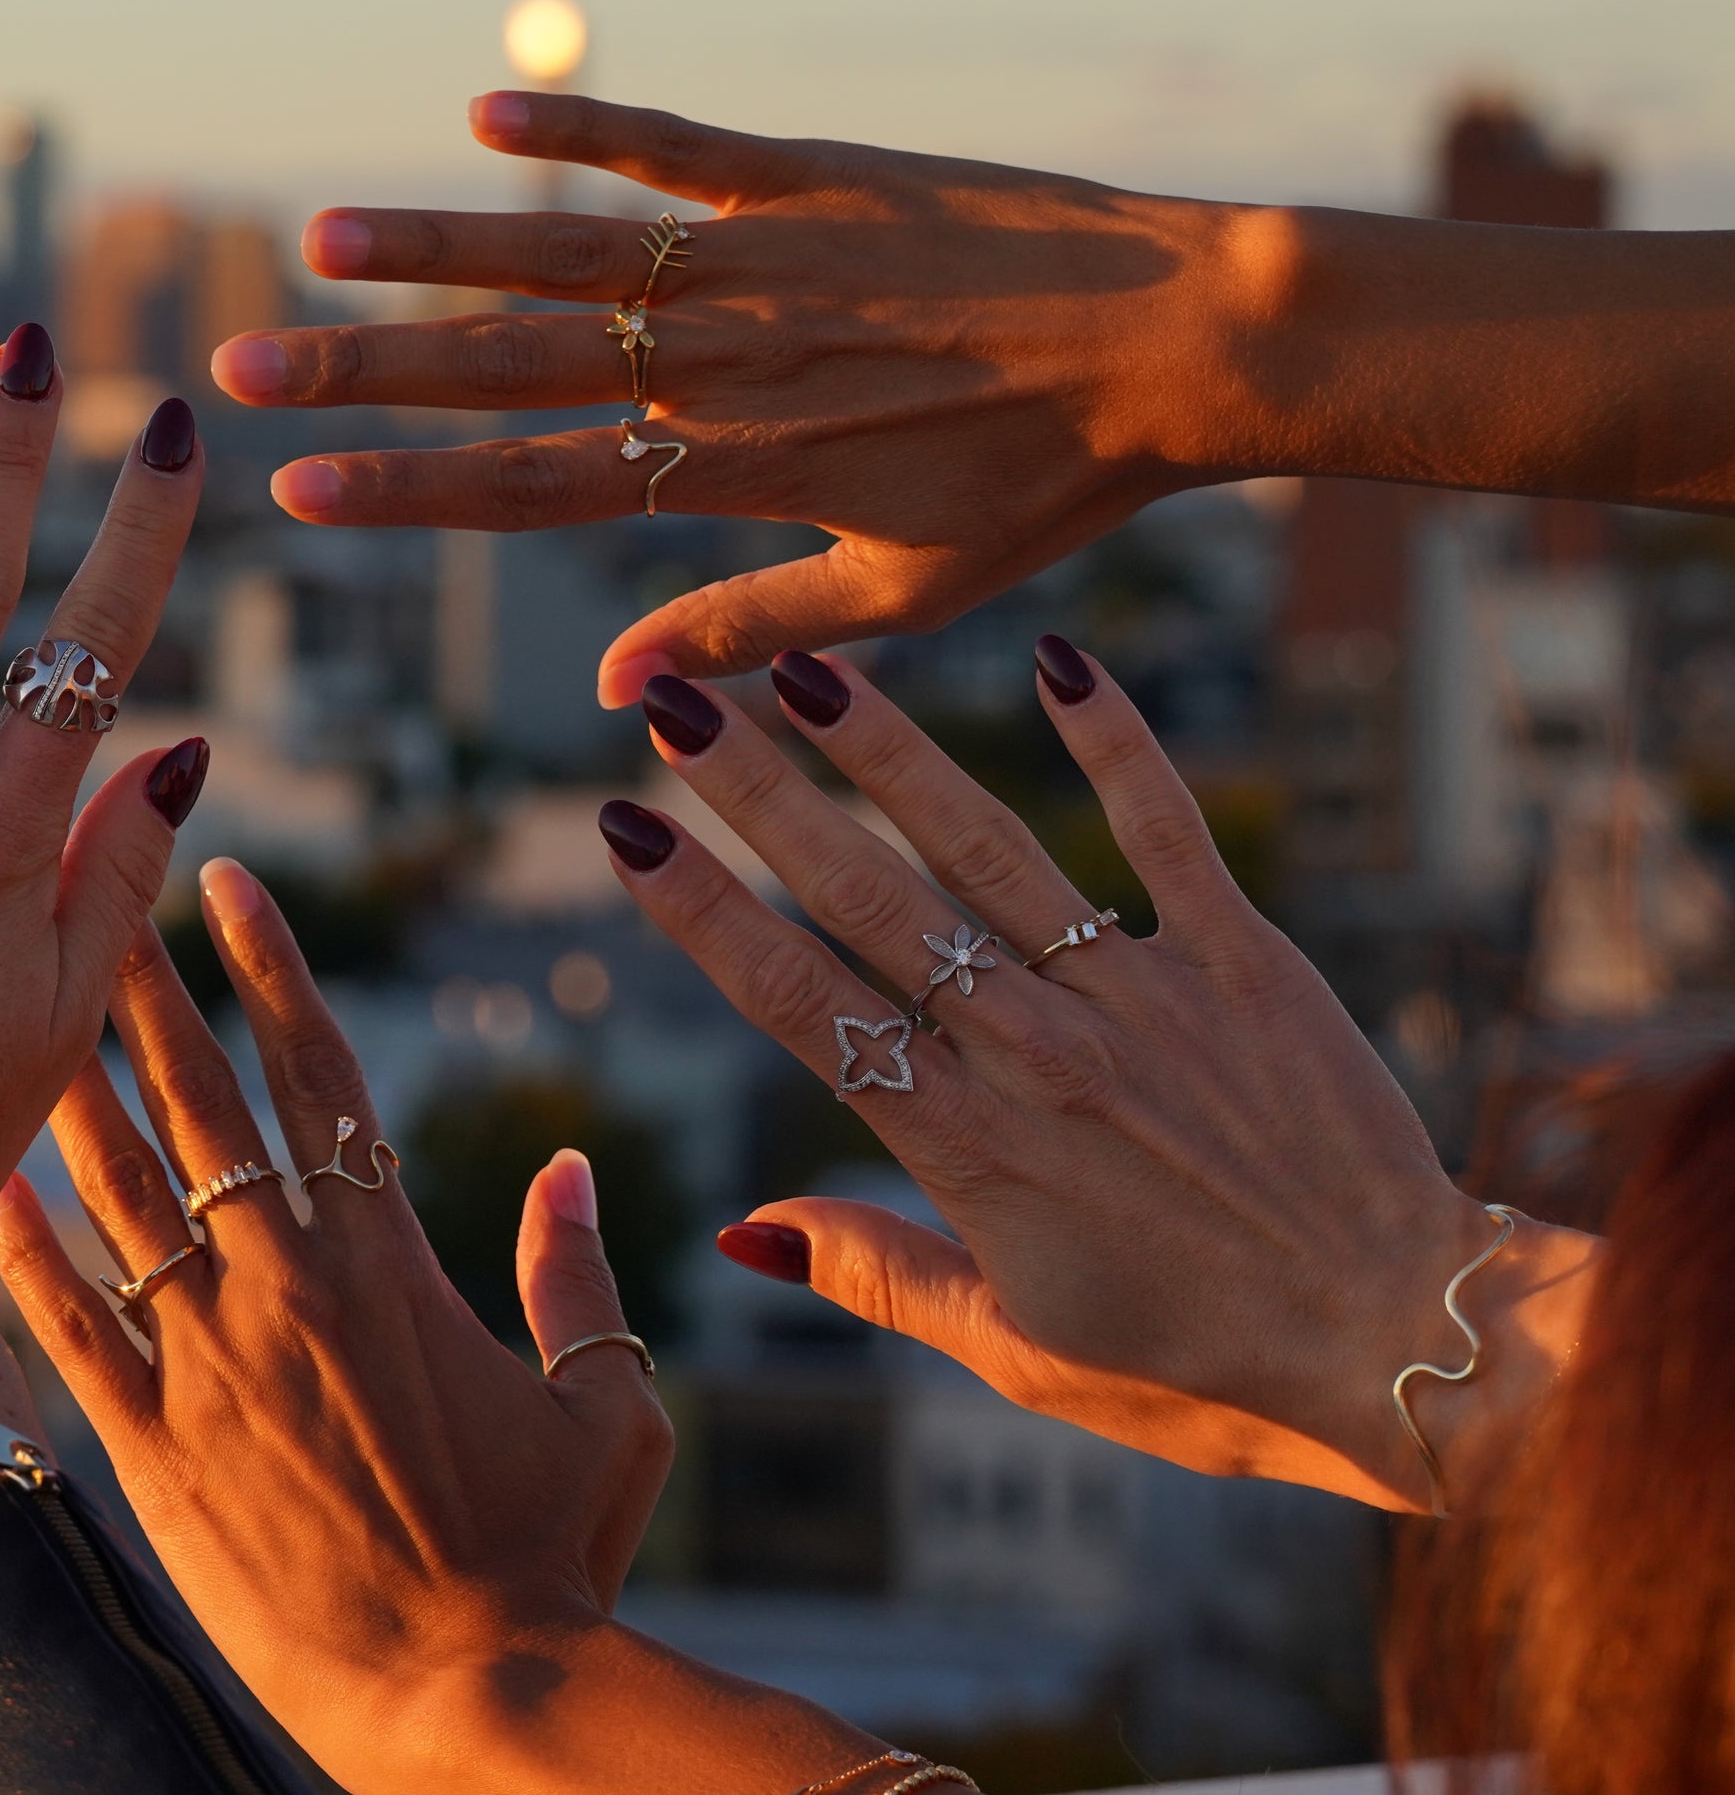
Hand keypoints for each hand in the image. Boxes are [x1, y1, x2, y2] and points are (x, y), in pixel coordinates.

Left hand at [0, 863, 885, 1794]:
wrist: (467, 1699)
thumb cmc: (554, 1563)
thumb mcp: (609, 1411)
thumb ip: (578, 1280)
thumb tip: (567, 1167)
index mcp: (392, 1262)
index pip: (319, 1071)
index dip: (270, 964)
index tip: (227, 881)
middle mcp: (287, 1287)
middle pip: (198, 1097)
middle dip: (140, 985)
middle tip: (86, 895)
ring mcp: (209, 1360)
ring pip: (117, 1185)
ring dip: (69, 1083)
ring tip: (17, 999)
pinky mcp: (150, 1442)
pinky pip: (64, 1319)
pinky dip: (22, 1242)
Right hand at [214, 91, 1734, 705]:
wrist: (1193, 343)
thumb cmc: (1053, 483)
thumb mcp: (901, 591)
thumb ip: (745, 633)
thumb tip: (613, 697)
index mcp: (737, 471)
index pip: (533, 486)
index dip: (406, 490)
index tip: (294, 493)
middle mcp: (730, 364)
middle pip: (511, 369)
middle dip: (364, 372)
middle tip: (241, 362)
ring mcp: (767, 260)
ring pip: (568, 252)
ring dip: (436, 245)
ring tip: (318, 238)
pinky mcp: (820, 176)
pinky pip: (678, 145)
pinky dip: (582, 125)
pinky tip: (485, 115)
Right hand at [610, 640, 1596, 1512]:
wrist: (1408, 1343)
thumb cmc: (1206, 1371)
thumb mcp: (1020, 1355)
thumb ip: (881, 1275)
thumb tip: (744, 1227)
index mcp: (970, 1149)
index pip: (800, 1004)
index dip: (701, 912)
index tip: (625, 833)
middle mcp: (1039, 1055)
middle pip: (867, 899)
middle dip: (756, 793)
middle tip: (672, 705)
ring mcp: (1143, 998)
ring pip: (989, 847)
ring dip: (890, 749)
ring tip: (807, 669)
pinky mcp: (1245, 964)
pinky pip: (1167, 832)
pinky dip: (1116, 742)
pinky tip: (1058, 661)